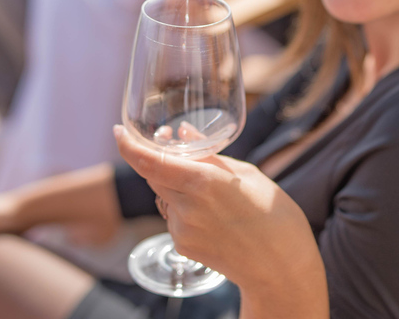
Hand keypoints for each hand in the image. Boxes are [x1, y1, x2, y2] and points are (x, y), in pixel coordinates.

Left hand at [114, 125, 327, 313]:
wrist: (280, 266)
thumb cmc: (273, 215)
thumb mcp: (247, 173)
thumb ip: (208, 154)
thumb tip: (183, 132)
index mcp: (204, 182)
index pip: (150, 162)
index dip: (128, 146)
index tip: (118, 132)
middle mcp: (187, 206)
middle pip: (154, 176)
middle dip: (160, 161)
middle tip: (176, 150)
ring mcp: (182, 229)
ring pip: (164, 196)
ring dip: (175, 186)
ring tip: (212, 191)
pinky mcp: (183, 245)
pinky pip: (173, 217)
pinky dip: (184, 207)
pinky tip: (214, 214)